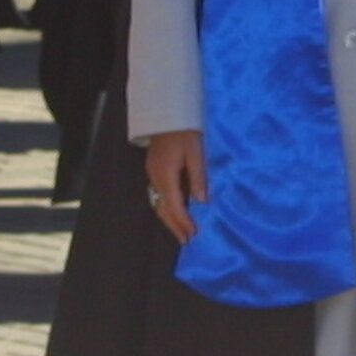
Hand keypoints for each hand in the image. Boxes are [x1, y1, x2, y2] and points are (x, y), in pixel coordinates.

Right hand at [140, 128, 206, 244]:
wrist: (166, 114)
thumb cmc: (184, 131)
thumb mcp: (196, 153)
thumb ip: (198, 178)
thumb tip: (202, 201)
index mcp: (166, 175)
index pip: (174, 206)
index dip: (183, 222)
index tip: (193, 234)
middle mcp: (156, 178)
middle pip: (163, 209)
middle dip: (174, 226)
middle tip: (186, 241)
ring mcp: (153, 175)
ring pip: (159, 203)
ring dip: (170, 219)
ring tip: (181, 232)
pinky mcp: (154, 171)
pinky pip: (159, 195)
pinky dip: (167, 208)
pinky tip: (176, 212)